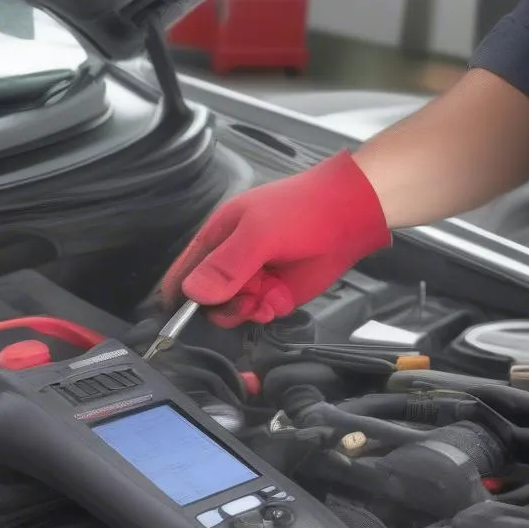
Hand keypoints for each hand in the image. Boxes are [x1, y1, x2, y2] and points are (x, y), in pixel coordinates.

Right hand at [160, 151, 390, 327]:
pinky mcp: (273, 294)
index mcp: (215, 239)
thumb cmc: (301, 211)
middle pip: (206, 301)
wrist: (349, 216)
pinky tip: (278, 301)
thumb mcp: (258, 234)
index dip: (179, 297)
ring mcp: (252, 279)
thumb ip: (226, 265)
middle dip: (222, 307)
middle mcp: (229, 262)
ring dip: (246, 311)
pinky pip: (258, 314)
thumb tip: (192, 293)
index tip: (182, 316)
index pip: (182, 273)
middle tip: (244, 300)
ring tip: (265, 299)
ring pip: (232, 311)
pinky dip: (266, 312)